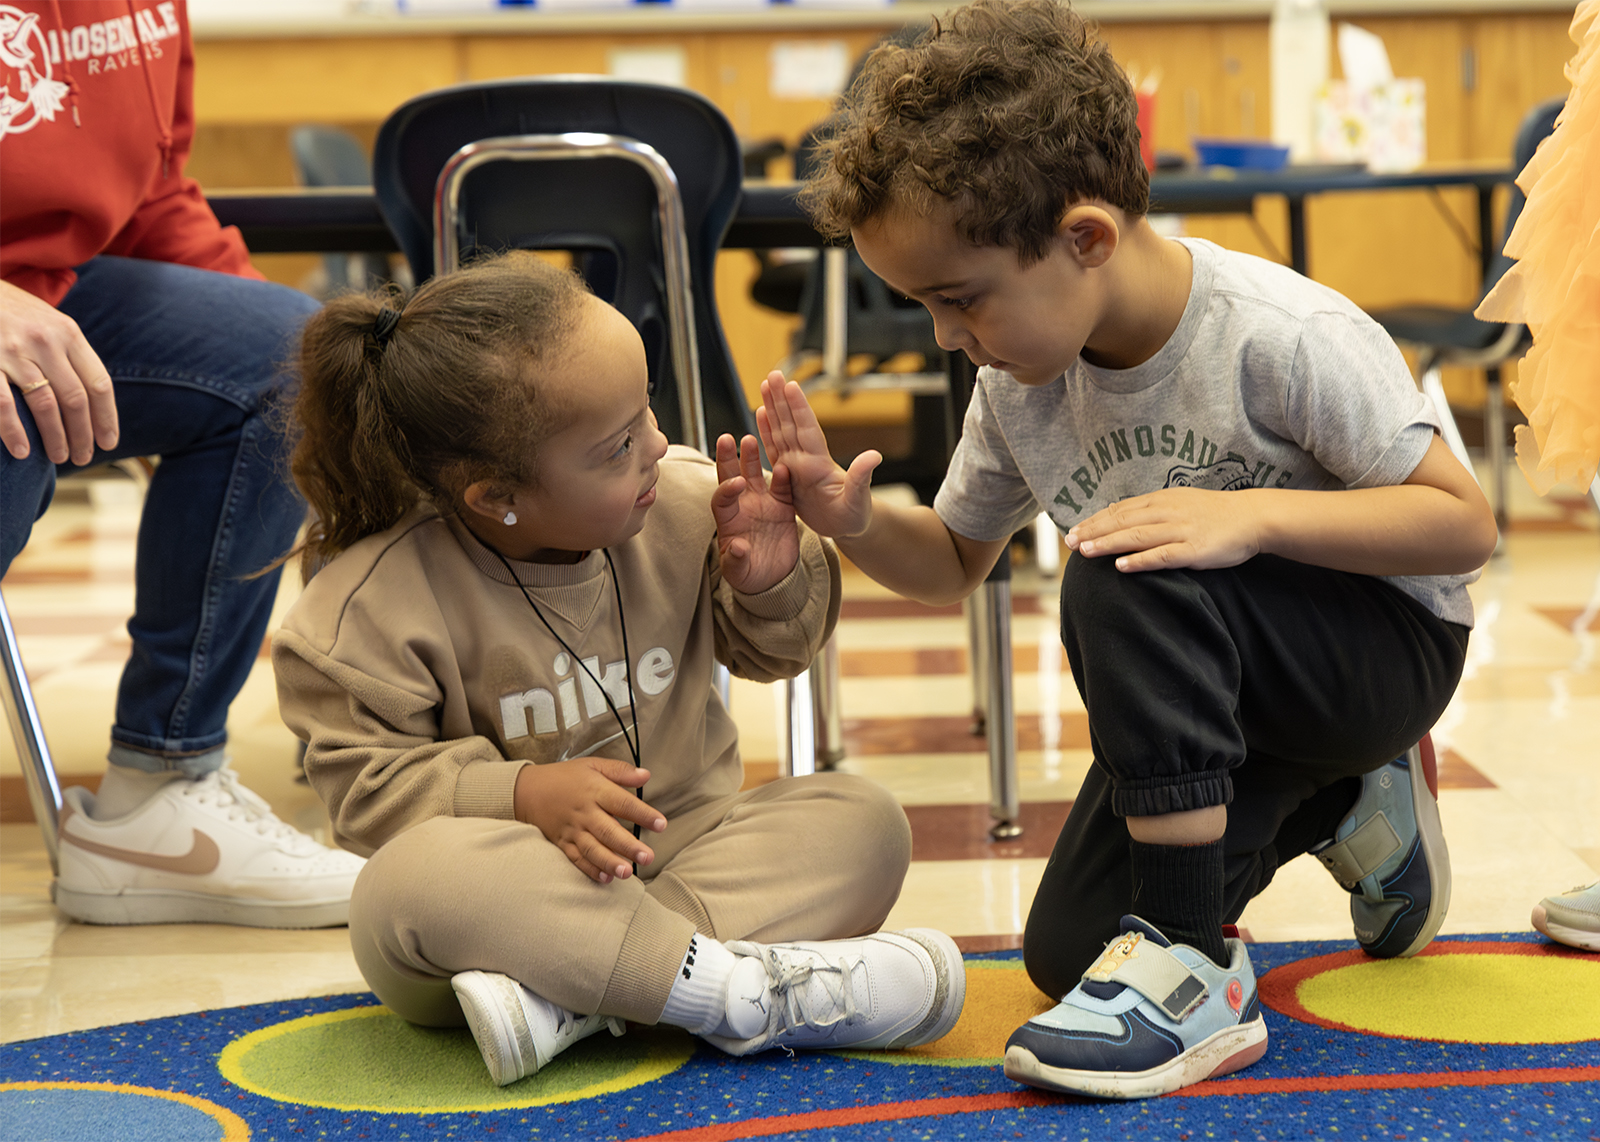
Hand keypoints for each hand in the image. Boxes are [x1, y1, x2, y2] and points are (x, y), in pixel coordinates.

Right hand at [0, 279, 118, 463]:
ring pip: (46, 405)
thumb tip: (93, 399)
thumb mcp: (50, 324)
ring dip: (56, 438)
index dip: (106, 418)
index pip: (99, 383)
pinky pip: (3, 403)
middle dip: (83, 434)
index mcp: (68, 333)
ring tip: (60, 458)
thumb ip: (71, 354)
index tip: (109, 442)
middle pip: (76, 399)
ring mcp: (14, 351)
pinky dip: (13, 430)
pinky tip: (22, 450)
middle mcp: (46, 342)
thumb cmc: (14, 312)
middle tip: (83, 457)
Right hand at [513, 757, 665, 883]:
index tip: (661, 824)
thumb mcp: (592, 765)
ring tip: (627, 873)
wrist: (526, 790)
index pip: (623, 803)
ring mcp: (572, 830)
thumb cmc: (564, 777)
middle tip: (647, 857)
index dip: (643, 814)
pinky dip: (590, 869)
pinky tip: (605, 879)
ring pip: (592, 848)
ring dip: (610, 862)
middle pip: (608, 831)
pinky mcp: (562, 843)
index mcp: (595, 790)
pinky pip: (576, 858)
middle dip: (628, 846)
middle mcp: (585, 812)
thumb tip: (646, 775)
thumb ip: (620, 771)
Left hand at [710, 430, 799, 594]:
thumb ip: (736, 560)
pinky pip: (783, 488)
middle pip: (732, 476)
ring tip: (751, 439)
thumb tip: (738, 547)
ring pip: (755, 474)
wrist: (773, 579)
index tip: (736, 483)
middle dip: (728, 458)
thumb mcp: (738, 572)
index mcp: (728, 519)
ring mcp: (763, 503)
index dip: (726, 489)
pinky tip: (785, 466)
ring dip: (751, 457)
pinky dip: (784, 478)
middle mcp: (743, 506)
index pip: (721, 498)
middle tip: (726, 438)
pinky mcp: (782, 506)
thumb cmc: (748, 575)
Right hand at [755, 372, 879, 538]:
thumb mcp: (858, 499)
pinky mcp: (787, 474)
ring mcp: (796, 465)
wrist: (847, 526)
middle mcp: (806, 459)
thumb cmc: (855, 515)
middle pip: (791, 423)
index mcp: (819, 464)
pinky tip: (761, 414)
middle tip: (774, 374)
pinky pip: (773, 449)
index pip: (807, 430)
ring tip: (766, 385)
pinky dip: (766, 431)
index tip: (792, 385)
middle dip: (782, 399)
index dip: (799, 408)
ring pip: (780, 431)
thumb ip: (862, 477)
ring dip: (773, 408)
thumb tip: (874, 456)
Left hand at [1065, 488, 1262, 571]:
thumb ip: (1152, 510)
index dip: (1095, 520)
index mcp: (1162, 500)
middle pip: (1123, 522)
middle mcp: (1167, 512)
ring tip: (1086, 552)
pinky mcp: (1194, 549)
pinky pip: (1162, 556)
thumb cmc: (1214, 513)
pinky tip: (1122, 566)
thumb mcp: (1180, 503)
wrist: (1252, 517)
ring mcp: (1180, 531)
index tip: (1074, 530)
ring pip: (1137, 537)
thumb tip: (1121, 517)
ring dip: (1109, 544)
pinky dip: (1140, 561)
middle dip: (1094, 532)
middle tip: (1070, 543)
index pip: (1121, 509)